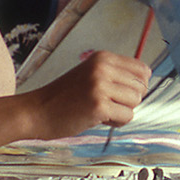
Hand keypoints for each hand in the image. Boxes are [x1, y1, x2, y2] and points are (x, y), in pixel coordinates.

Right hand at [27, 50, 149, 138]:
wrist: (36, 111)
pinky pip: (126, 116)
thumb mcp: (89, 75)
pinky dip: (116, 122)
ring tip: (101, 111)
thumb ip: (113, 75)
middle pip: (141, 87)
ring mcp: (100, 86)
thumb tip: (143, 84)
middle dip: (128, 100)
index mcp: (102, 58)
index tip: (119, 94)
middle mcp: (103, 68)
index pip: (142, 70)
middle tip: (107, 104)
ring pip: (135, 102)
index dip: (135, 86)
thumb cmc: (61, 98)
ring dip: (122, 111)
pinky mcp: (98, 105)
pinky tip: (98, 119)